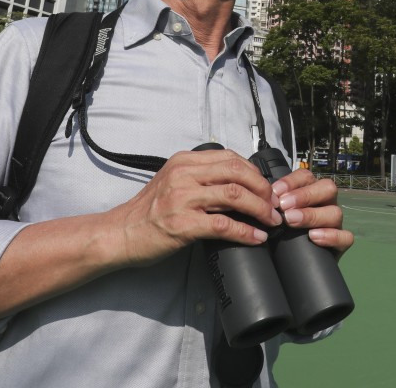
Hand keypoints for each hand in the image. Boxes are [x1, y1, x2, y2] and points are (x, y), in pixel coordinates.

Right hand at [109, 147, 282, 266]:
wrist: (120, 233)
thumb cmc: (148, 211)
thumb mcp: (172, 181)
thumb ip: (199, 176)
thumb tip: (238, 183)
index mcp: (184, 161)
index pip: (230, 158)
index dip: (255, 173)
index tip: (267, 188)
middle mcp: (184, 175)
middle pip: (237, 173)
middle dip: (263, 189)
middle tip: (275, 205)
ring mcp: (182, 199)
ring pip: (235, 196)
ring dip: (261, 210)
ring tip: (272, 221)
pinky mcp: (182, 224)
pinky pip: (223, 225)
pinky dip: (246, 232)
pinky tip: (256, 237)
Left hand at [271, 169, 353, 256]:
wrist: (294, 260)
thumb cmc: (284, 231)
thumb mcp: (278, 213)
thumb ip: (275, 203)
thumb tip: (264, 197)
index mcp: (311, 190)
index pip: (306, 177)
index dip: (291, 182)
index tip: (275, 192)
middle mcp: (326, 202)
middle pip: (327, 188)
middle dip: (305, 196)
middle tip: (284, 206)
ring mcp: (335, 222)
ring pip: (335, 212)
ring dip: (312, 215)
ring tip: (292, 221)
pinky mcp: (342, 242)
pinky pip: (346, 237)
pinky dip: (331, 236)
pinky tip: (313, 237)